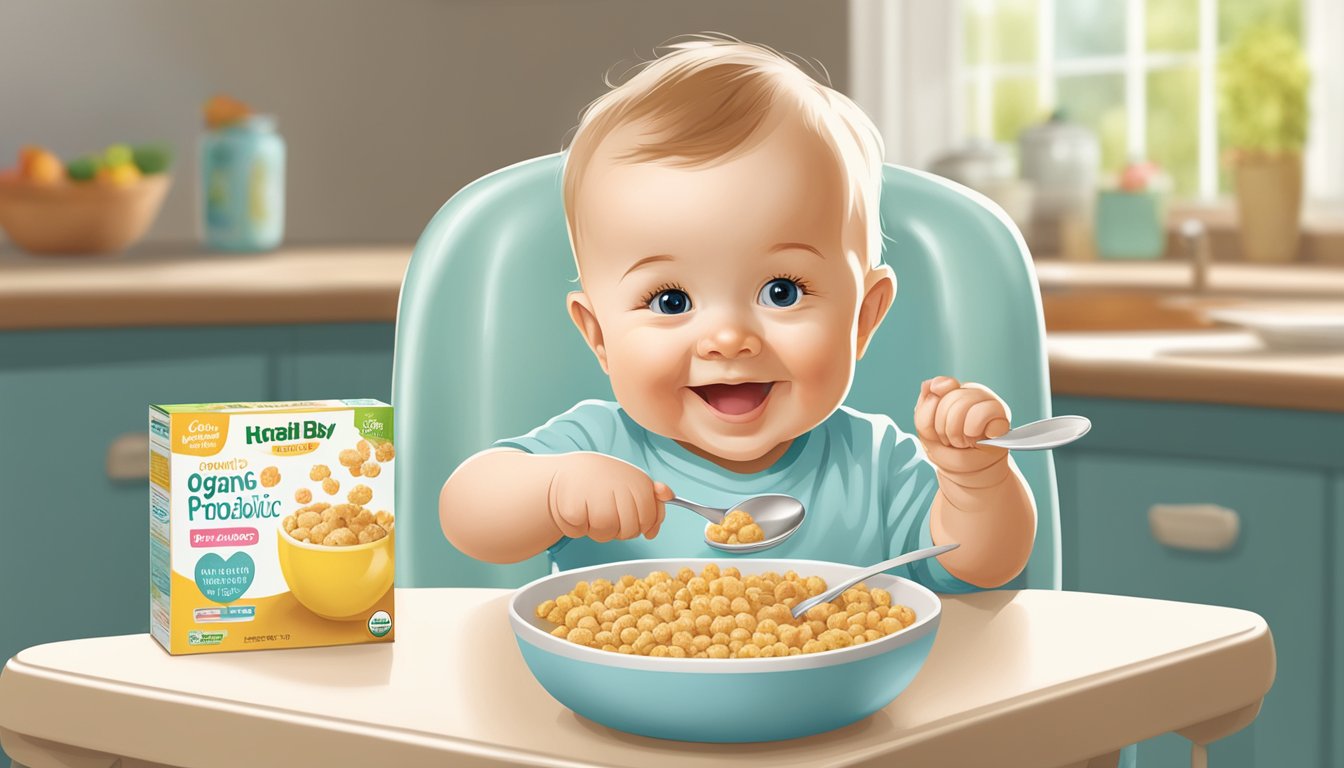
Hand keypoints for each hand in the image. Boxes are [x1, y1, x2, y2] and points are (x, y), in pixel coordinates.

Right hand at [547, 453, 672, 542]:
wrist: (566, 474)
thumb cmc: (602, 483)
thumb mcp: (632, 484)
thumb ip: (653, 495)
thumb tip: (668, 496)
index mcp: (637, 481)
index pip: (650, 517)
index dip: (642, 525)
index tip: (632, 518)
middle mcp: (618, 486)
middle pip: (629, 530)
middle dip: (620, 530)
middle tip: (609, 513)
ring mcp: (594, 496)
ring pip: (606, 534)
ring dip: (598, 530)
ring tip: (592, 511)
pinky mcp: (573, 507)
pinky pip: (582, 532)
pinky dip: (578, 528)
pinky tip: (578, 511)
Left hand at [915, 376, 1011, 474]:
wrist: (968, 475)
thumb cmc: (948, 451)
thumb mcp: (926, 431)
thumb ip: (925, 406)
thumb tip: (932, 384)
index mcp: (955, 392)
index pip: (939, 386)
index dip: (933, 409)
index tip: (936, 426)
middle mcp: (973, 393)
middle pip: (951, 397)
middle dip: (943, 427)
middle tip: (951, 439)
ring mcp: (989, 404)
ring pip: (964, 404)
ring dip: (956, 432)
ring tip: (962, 441)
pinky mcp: (1001, 419)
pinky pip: (984, 412)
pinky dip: (973, 430)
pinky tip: (977, 440)